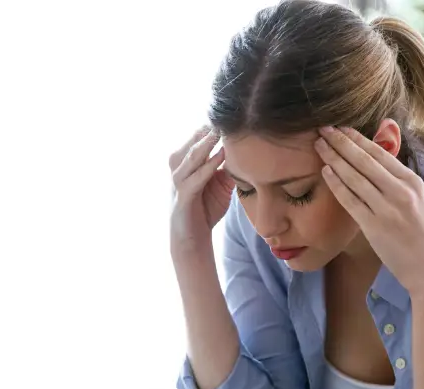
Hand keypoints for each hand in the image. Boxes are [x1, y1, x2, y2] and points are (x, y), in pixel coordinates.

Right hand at [169, 126, 233, 251]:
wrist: (192, 239)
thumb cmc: (204, 210)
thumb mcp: (221, 186)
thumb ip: (228, 169)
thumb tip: (245, 153)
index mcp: (185, 164)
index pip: (196, 140)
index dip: (209, 128)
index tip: (228, 113)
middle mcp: (178, 170)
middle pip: (192, 144)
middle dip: (206, 130)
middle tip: (223, 114)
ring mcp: (178, 183)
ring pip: (191, 157)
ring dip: (206, 143)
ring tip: (220, 129)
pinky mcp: (183, 198)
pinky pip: (195, 178)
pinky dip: (208, 166)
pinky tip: (221, 156)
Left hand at [314, 125, 423, 296]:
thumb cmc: (420, 234)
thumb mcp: (416, 200)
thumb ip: (397, 179)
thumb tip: (379, 155)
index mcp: (412, 181)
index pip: (380, 153)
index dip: (357, 138)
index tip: (340, 127)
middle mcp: (401, 191)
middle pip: (365, 160)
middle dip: (341, 142)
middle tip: (322, 128)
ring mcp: (387, 208)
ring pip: (355, 177)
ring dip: (334, 158)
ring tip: (318, 145)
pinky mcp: (375, 226)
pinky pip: (351, 200)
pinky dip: (337, 184)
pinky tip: (325, 172)